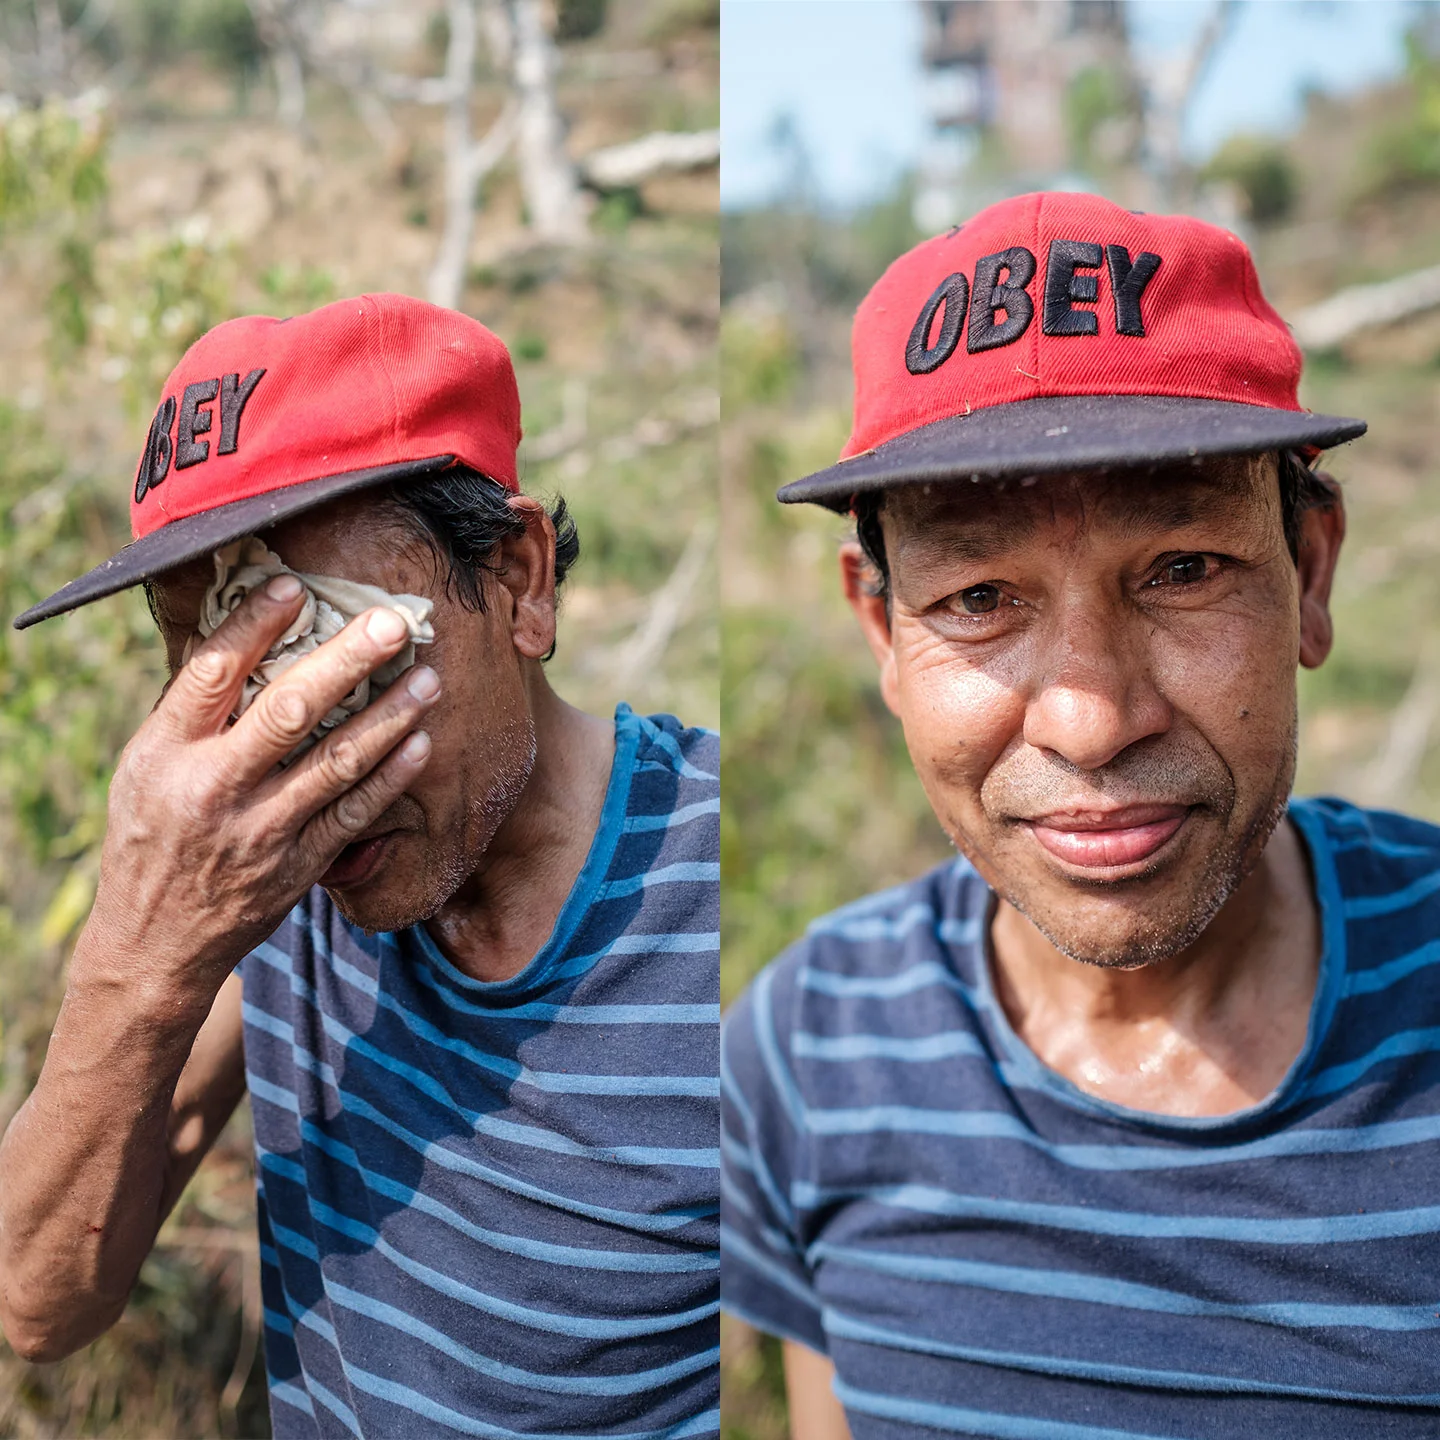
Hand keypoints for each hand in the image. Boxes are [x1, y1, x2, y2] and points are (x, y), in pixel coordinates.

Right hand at [81, 573, 438, 1010]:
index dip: (253, 625)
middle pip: (288, 710)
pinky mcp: (299, 865)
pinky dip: (391, 777)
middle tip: (394, 622)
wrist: (154, 945)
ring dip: (390, 716)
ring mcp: (261, 830)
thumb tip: (247, 636)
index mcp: (165, 752)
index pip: (210, 673)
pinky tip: (421, 743)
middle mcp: (213, 787)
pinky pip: (355, 813)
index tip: (296, 586)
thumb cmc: (152, 836)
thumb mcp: (145, 768)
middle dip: (347, 661)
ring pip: (337, 762)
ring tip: (429, 676)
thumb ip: (193, 712)